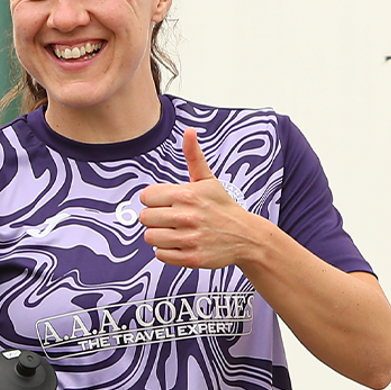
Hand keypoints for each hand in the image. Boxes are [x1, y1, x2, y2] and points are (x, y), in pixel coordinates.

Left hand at [138, 129, 265, 269]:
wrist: (246, 236)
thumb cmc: (222, 206)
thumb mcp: (208, 180)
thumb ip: (193, 156)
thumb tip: (189, 131)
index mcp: (187, 194)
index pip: (145, 196)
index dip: (154, 199)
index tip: (166, 202)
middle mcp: (186, 216)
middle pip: (145, 217)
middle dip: (155, 217)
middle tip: (171, 218)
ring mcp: (189, 239)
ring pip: (150, 237)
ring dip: (160, 235)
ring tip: (175, 231)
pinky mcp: (192, 258)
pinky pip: (160, 255)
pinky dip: (167, 252)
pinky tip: (181, 244)